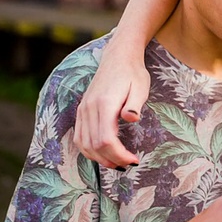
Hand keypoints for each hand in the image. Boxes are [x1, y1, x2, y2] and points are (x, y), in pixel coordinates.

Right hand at [74, 35, 149, 168]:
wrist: (118, 57)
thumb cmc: (134, 73)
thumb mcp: (141, 86)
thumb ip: (135, 103)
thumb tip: (132, 118)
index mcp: (105, 103)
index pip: (106, 139)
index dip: (119, 155)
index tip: (134, 160)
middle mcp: (90, 108)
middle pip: (95, 145)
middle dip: (112, 160)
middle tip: (129, 164)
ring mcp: (83, 109)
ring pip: (84, 144)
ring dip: (100, 158)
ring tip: (118, 163)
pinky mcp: (82, 110)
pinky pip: (79, 137)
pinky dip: (89, 150)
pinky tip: (103, 154)